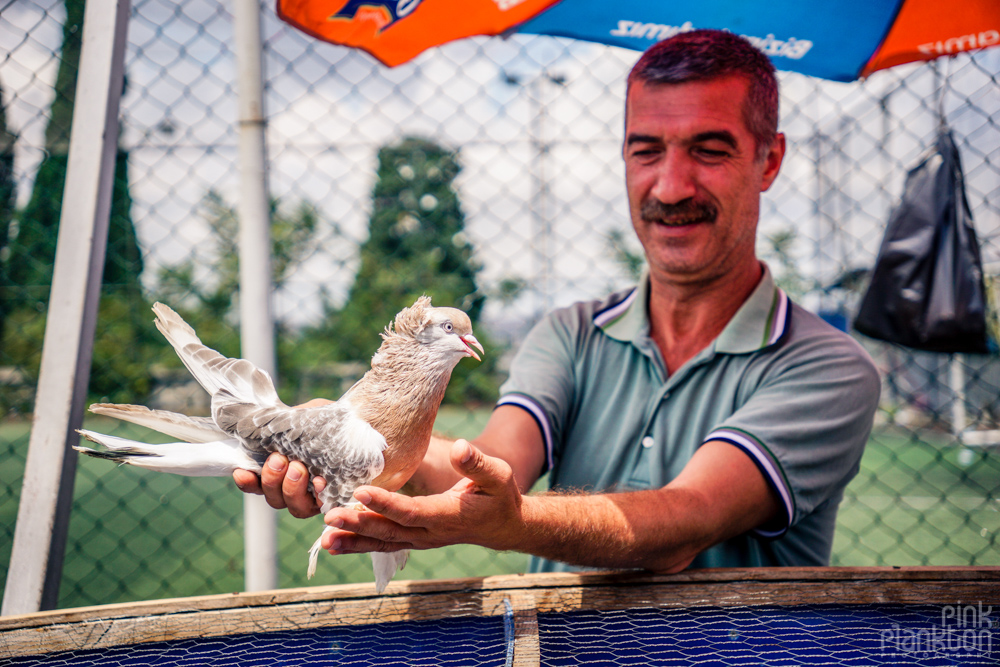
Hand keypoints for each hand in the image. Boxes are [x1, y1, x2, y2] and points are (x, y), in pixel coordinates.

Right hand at [231, 397, 331, 517]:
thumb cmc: (330, 420)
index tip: (241, 471)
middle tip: (280, 459)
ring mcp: (317, 497)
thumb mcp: (304, 415)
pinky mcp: (337, 500)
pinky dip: (319, 496)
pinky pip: (324, 507)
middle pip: (274, 499)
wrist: (364, 423)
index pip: (257, 484)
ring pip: (295, 508)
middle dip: (272, 481)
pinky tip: (320, 483)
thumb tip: (265, 424)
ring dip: (292, 489)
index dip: (247, 483)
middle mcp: (296, 488)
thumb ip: (284, 423)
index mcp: (282, 471)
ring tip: (299, 468)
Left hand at [322, 440, 525, 553]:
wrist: (503, 526)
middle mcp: (431, 533)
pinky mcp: (414, 539)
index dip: (386, 503)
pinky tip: (335, 544)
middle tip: (330, 515)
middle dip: (359, 524)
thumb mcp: (498, 475)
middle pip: (390, 531)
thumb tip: (461, 447)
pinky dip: (359, 545)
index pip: (412, 511)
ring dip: (354, 540)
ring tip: (325, 538)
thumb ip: (477, 463)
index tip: (360, 492)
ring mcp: (421, 540)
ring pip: (383, 542)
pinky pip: (384, 545)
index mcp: (448, 515)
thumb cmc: (500, 496)